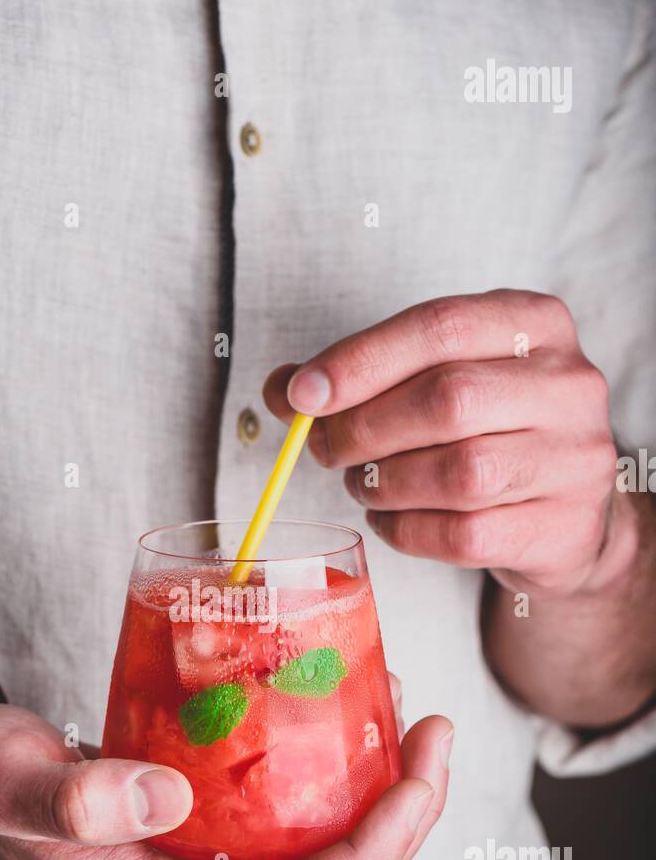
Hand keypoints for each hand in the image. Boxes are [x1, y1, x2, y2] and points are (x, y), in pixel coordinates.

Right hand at [0, 699, 450, 859]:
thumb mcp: (14, 787)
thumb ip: (78, 799)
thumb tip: (167, 797)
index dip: (380, 844)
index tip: (420, 773)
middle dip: (407, 820)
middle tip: (434, 734)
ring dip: (386, 804)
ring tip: (410, 725)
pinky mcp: (211, 839)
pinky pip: (299, 827)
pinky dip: (341, 786)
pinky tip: (349, 724)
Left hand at [264, 290, 621, 597]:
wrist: (567, 516)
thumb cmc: (491, 433)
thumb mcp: (439, 380)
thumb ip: (365, 376)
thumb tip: (285, 389)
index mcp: (535, 324)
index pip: (440, 326)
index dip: (361, 360)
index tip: (303, 393)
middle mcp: (568, 386)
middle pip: (448, 399)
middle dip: (365, 428)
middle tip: (327, 449)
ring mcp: (573, 460)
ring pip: (458, 473)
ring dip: (385, 483)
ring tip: (363, 483)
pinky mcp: (560, 529)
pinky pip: (463, 535)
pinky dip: (406, 529)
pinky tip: (389, 519)